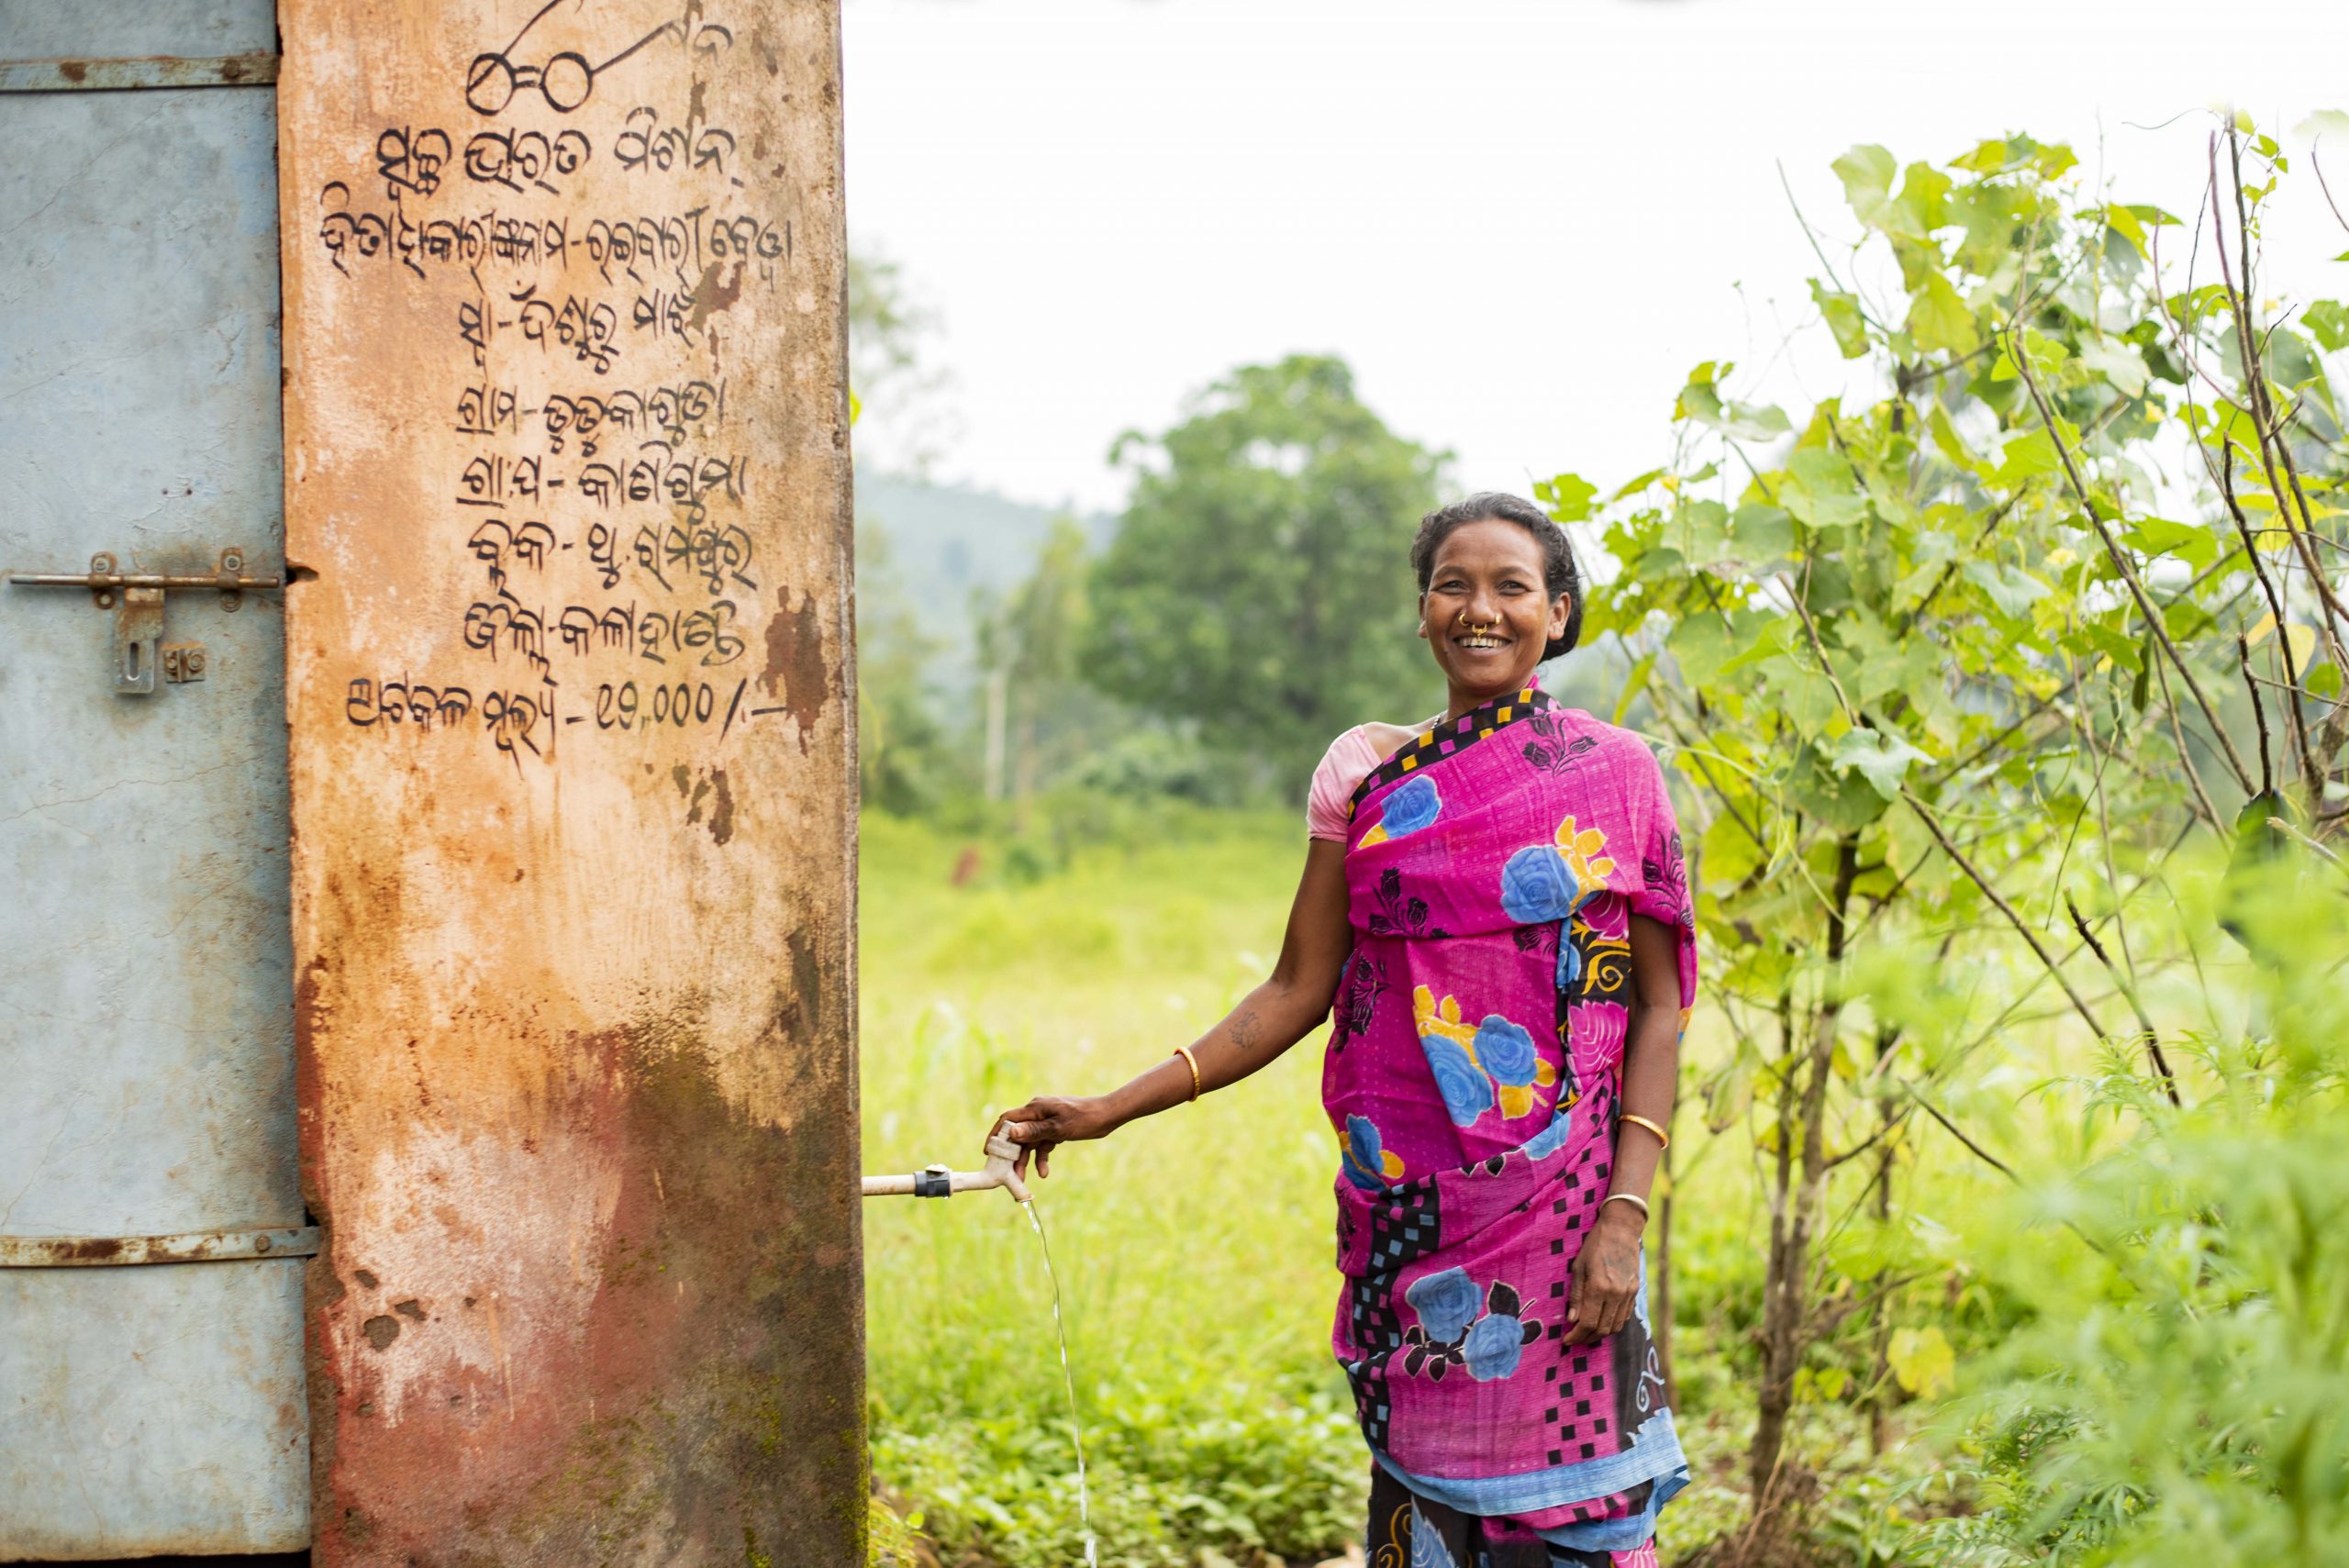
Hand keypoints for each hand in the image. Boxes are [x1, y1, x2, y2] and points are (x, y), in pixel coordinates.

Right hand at [991, 1095, 1118, 1180]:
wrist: (1107, 1116)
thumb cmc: (1084, 1119)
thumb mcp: (1059, 1128)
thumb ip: (1034, 1131)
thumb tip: (1011, 1133)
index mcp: (1035, 1109)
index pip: (1007, 1120)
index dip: (995, 1135)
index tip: (988, 1152)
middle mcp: (1037, 1113)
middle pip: (1017, 1135)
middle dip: (1011, 1155)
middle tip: (1007, 1174)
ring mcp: (1045, 1121)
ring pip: (1029, 1143)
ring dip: (1026, 1160)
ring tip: (1023, 1180)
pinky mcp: (1054, 1129)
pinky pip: (1042, 1145)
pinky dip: (1041, 1158)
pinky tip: (1044, 1172)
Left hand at [1562, 1201, 1643, 1344]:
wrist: (1621, 1230)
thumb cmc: (1595, 1245)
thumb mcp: (1578, 1267)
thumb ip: (1576, 1295)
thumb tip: (1572, 1319)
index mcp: (1599, 1287)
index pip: (1588, 1322)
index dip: (1577, 1335)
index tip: (1567, 1340)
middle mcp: (1616, 1294)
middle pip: (1603, 1329)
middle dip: (1587, 1337)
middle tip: (1575, 1338)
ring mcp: (1628, 1294)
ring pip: (1616, 1326)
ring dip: (1601, 1333)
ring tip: (1587, 1332)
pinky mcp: (1635, 1291)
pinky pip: (1625, 1316)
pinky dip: (1613, 1323)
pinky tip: (1602, 1320)